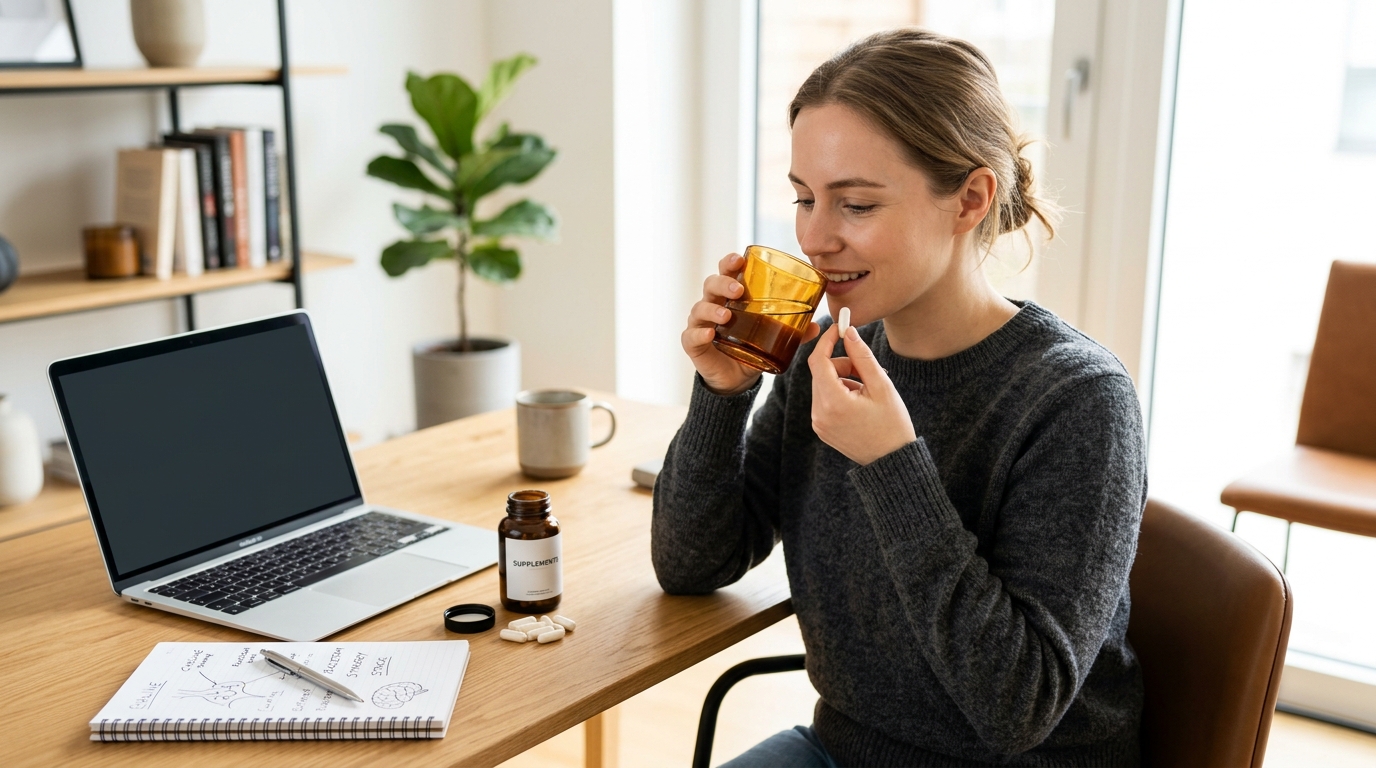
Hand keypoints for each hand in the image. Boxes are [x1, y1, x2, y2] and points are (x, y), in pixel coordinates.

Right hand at [683, 252, 819, 395]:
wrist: (735, 378)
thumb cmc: (751, 348)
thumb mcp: (773, 337)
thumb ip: (793, 331)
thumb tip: (816, 326)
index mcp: (731, 296)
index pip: (726, 271)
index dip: (729, 262)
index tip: (740, 258)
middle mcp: (713, 304)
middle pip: (711, 284)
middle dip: (723, 283)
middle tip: (738, 290)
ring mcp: (700, 323)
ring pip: (700, 308)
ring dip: (713, 309)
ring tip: (726, 316)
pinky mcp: (694, 343)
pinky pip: (692, 336)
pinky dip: (699, 333)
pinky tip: (710, 334)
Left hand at [808, 322, 916, 464]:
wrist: (893, 461)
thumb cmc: (892, 424)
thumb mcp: (881, 386)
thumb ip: (862, 356)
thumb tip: (848, 332)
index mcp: (833, 402)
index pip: (818, 360)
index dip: (827, 340)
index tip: (839, 329)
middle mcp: (819, 413)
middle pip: (821, 372)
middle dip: (841, 363)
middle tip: (865, 369)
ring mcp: (818, 423)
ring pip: (822, 385)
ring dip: (842, 379)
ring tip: (867, 390)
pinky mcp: (821, 429)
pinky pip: (824, 400)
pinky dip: (839, 393)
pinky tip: (859, 402)